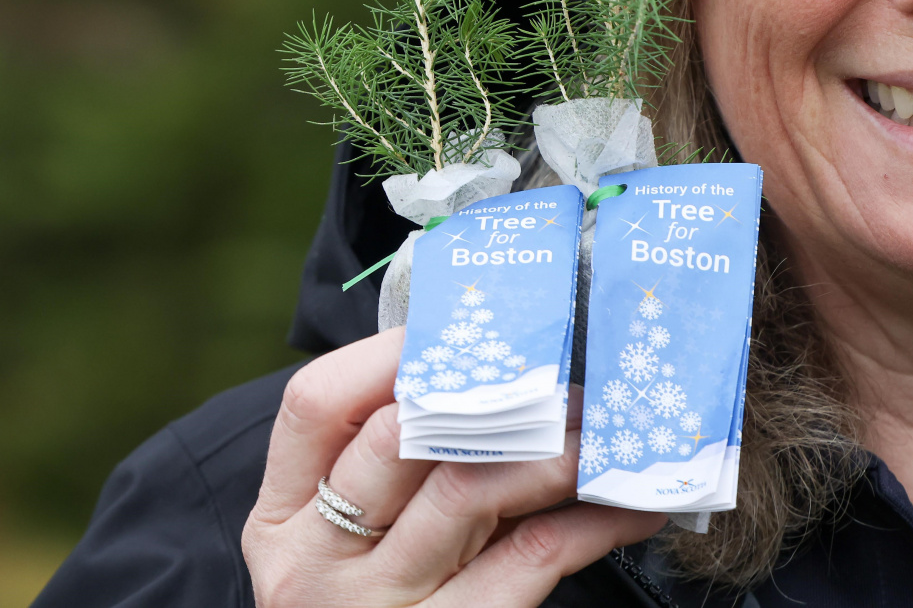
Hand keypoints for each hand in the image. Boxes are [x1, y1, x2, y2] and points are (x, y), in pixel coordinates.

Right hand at [242, 328, 663, 606]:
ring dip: (558, 447)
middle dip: (498, 390)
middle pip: (402, 436)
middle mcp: (316, 562)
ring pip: (473, 487)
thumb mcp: (355, 536)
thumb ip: (400, 463)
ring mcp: (381, 604)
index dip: (391, 352)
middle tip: (565, 373)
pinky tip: (629, 505)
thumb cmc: (381, 599)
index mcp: (283, 517)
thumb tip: (503, 367)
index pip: (316, 404)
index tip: (471, 331)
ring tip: (609, 431)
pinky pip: (531, 555)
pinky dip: (593, 521)